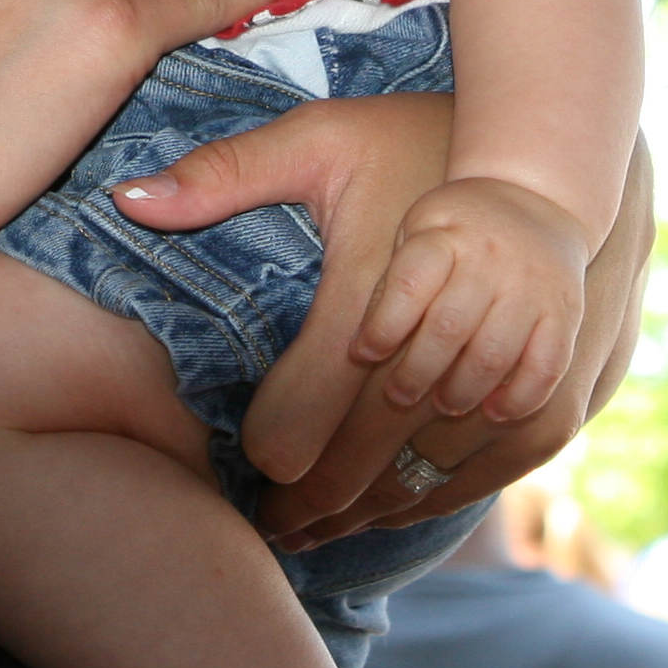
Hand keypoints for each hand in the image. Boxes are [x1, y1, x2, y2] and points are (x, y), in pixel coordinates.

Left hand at [119, 103, 651, 550]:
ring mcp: (495, 387)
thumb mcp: (315, 140)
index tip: (248, 472)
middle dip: (308, 508)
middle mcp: (434, 358)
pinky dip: (430, 497)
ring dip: (366, 514)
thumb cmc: (412, 142)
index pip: (300, 430)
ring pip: (415, 487)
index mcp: (366, 307)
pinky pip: (477, 478)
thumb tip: (127, 200)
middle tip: (272, 523)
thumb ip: (222, 173)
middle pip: (356, 474)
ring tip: (318, 528)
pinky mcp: (540, 402)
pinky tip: (391, 504)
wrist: (536, 161)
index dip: (269, 464)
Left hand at [348, 176, 588, 424]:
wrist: (538, 198)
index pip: (408, 286)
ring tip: (444, 405)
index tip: (362, 354)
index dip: (382, 328)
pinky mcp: (565, 311)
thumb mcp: (419, 230)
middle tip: (400, 396)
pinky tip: (495, 411)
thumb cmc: (459, 228)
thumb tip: (362, 351)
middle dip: (417, 373)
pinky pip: (546, 368)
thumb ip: (395, 282)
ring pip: (494, 355)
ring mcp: (532, 285)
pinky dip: (520, 399)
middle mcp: (491, 258)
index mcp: (445, 233)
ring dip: (463, 392)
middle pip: (448, 329)